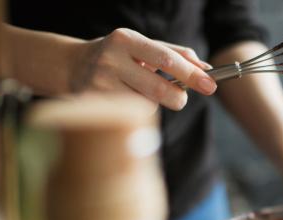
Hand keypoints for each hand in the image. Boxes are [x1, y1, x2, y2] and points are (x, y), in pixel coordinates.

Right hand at [70, 28, 216, 109]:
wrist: (72, 66)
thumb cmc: (119, 57)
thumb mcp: (143, 47)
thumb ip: (175, 54)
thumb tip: (206, 69)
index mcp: (126, 39)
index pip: (165, 59)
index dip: (190, 74)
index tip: (210, 85)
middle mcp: (111, 59)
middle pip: (158, 88)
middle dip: (178, 97)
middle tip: (181, 99)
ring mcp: (99, 83)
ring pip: (145, 106)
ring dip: (153, 104)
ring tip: (139, 92)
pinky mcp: (94, 105)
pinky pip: (130, 116)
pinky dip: (136, 112)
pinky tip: (124, 100)